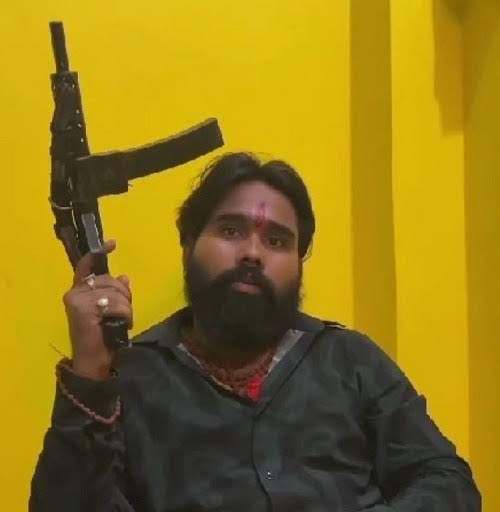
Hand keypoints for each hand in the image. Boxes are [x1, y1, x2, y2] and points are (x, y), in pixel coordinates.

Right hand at [63, 240, 132, 379]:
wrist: (94, 361)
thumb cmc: (103, 337)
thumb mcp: (112, 310)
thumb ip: (115, 292)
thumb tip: (124, 277)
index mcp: (79, 291)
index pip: (87, 266)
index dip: (100, 253)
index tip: (112, 243)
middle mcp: (74, 293)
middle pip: (110, 280)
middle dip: (124, 295)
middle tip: (124, 313)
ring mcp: (77, 300)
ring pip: (116, 292)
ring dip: (126, 308)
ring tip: (120, 322)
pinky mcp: (84, 309)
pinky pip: (116, 303)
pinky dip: (125, 314)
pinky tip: (119, 325)